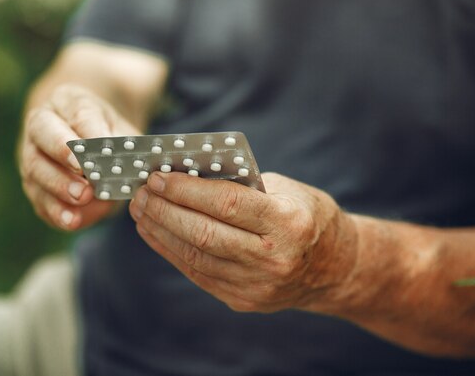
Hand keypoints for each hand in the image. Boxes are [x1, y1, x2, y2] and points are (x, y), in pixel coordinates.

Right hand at [20, 84, 140, 229]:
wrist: (85, 139)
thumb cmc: (109, 135)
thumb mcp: (122, 132)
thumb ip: (125, 150)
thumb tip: (131, 171)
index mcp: (68, 101)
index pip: (78, 114)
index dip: (88, 134)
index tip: (97, 152)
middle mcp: (42, 123)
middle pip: (44, 135)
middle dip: (64, 159)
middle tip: (86, 176)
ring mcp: (31, 152)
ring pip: (35, 168)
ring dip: (58, 187)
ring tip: (82, 199)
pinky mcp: (31, 181)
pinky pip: (37, 196)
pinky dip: (54, 210)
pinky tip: (71, 220)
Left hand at [128, 172, 358, 312]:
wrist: (334, 267)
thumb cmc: (305, 216)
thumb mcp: (284, 190)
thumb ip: (240, 184)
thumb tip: (187, 174)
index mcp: (288, 222)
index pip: (226, 203)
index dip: (186, 190)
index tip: (158, 177)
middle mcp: (273, 258)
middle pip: (204, 233)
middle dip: (165, 210)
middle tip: (141, 192)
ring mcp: (257, 285)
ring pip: (195, 256)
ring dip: (161, 231)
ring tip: (141, 211)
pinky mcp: (243, 300)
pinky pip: (198, 273)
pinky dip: (171, 251)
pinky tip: (155, 233)